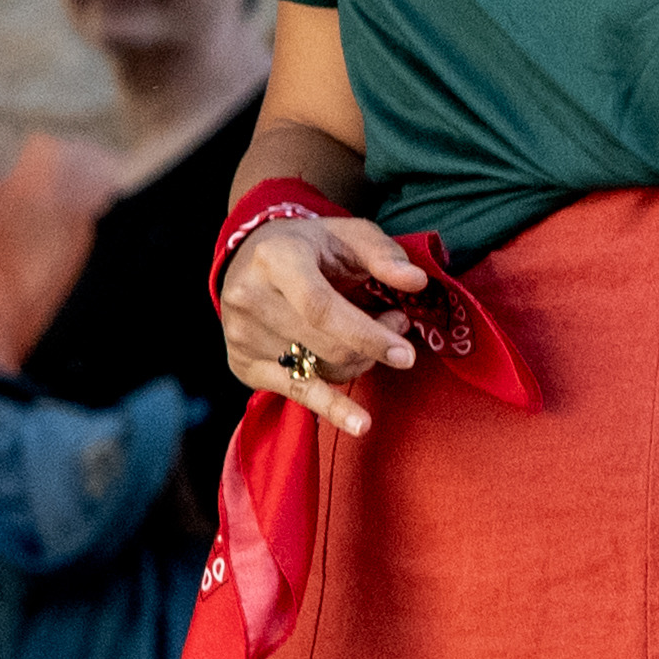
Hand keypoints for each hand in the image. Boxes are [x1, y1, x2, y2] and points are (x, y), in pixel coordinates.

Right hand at [217, 203, 446, 442]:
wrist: (252, 257)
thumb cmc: (311, 246)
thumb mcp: (350, 234)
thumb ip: (385, 255)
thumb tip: (416, 281)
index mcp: (276, 259)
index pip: (322, 309)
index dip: (367, 335)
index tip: (405, 354)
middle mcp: (249, 298)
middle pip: (325, 345)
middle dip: (373, 346)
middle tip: (398, 325)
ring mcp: (241, 335)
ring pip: (319, 370)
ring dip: (360, 362)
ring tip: (372, 338)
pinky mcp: (242, 363)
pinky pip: (297, 392)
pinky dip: (333, 407)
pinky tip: (361, 424)